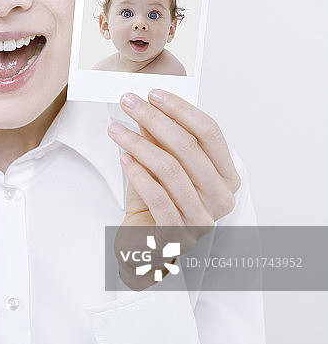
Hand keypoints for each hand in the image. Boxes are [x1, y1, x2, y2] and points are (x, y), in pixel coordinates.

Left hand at [108, 90, 240, 289]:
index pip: (210, 133)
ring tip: (117, 130)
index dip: (182, 109)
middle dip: (155, 120)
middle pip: (189, 147)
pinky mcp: (178, 234)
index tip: (155, 93)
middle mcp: (221, 198)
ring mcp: (202, 218)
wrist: (147, 249)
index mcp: (227, 177)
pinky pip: (158, 197)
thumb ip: (161, 141)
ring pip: (171, 169)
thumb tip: (148, 108)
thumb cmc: (159, 205)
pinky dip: (138, 174)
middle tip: (129, 103)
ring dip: (139, 143)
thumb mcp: (163, 168)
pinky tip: (123, 158)